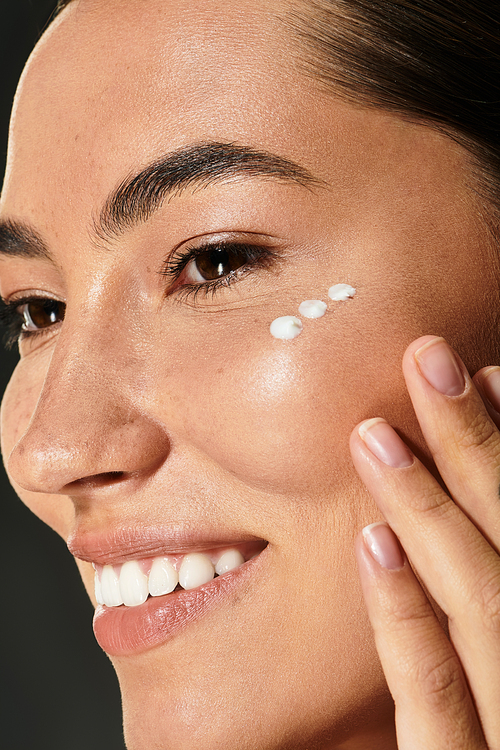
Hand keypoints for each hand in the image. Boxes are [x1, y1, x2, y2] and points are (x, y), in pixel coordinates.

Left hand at [351, 335, 499, 748]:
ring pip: (482, 602)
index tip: (489, 375)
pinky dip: (408, 617)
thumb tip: (423, 519)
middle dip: (478, 445)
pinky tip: (372, 543)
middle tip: (431, 358)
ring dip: (431, 507)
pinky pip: (434, 701)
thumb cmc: (498, 705)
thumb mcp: (499, 655)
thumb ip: (480, 600)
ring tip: (378, 430)